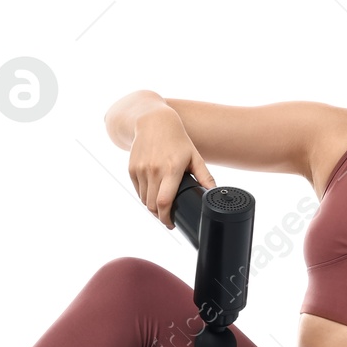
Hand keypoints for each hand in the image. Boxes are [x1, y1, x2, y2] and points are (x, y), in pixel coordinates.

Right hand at [127, 109, 214, 228]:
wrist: (153, 121)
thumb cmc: (177, 139)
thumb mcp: (194, 156)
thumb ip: (205, 176)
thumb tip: (214, 193)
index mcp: (171, 169)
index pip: (164, 202)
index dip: (166, 218)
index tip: (171, 224)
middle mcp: (154, 170)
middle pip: (152, 206)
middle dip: (160, 215)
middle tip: (168, 217)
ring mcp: (141, 170)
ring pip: (144, 200)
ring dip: (152, 207)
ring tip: (161, 206)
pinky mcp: (132, 169)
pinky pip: (138, 191)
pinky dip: (145, 196)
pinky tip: (153, 193)